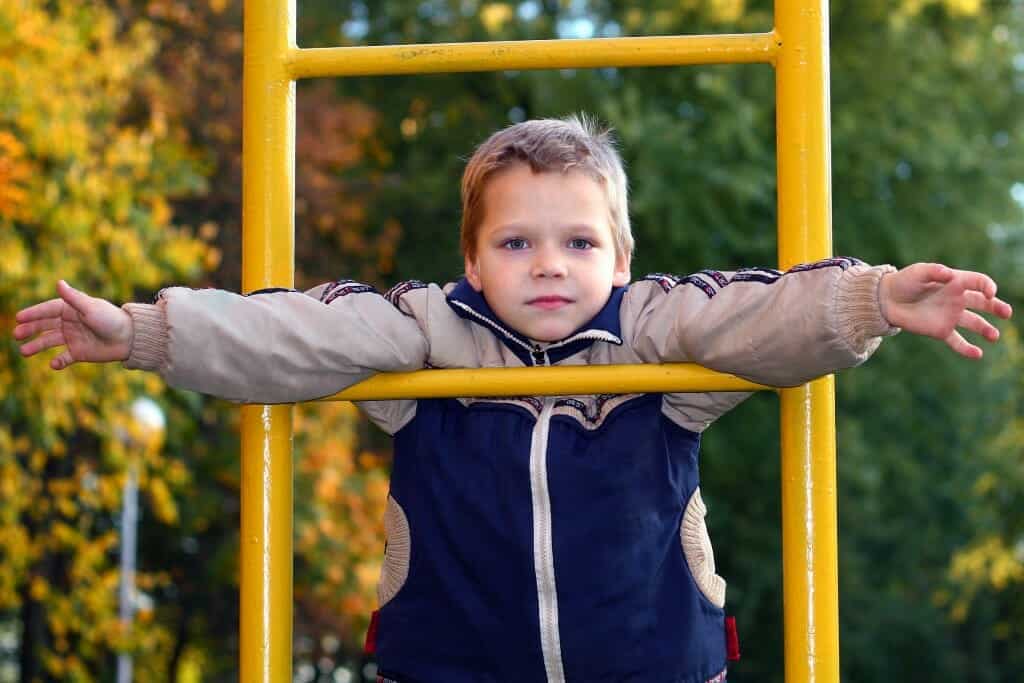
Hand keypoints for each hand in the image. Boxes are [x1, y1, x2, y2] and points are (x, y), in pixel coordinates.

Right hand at [13, 280, 133, 369]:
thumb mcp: (91, 308)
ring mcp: (73, 338)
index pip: (48, 310)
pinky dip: (58, 361)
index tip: (18, 318)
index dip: (33, 313)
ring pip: (49, 342)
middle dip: (30, 329)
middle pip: (45, 325)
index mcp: (72, 310)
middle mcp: (70, 323)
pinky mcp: (79, 353)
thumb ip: (74, 298)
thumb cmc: (111, 319)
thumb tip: (58, 282)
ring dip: (37, 346)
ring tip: (24, 352)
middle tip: (16, 334)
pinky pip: (64, 358)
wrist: (131, 338)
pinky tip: (53, 364)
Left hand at [879, 263, 1012, 358]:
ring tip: (994, 336)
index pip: (978, 282)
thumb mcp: (918, 272)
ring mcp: (950, 316)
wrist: (887, 300)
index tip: (990, 293)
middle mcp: (957, 299)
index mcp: (955, 282)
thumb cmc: (904, 282)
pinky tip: (978, 354)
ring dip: (986, 329)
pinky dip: (967, 349)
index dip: (987, 286)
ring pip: (974, 323)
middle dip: (996, 307)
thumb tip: (949, 274)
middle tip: (1006, 313)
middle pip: (982, 303)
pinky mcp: (941, 331)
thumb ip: (934, 271)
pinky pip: (957, 341)